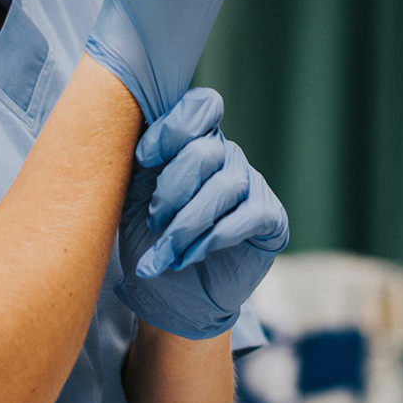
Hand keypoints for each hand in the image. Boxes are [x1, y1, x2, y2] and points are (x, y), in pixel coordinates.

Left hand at [115, 88, 287, 339]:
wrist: (169, 296)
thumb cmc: (149, 240)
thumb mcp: (133, 197)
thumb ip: (140, 163)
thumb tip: (133, 135)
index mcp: (194, 141)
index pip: (201, 106)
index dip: (172, 128)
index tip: (143, 159)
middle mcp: (226, 156)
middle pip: (206, 150)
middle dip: (172, 188)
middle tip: (153, 221)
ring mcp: (251, 185)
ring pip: (225, 186)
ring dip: (188, 223)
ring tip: (166, 251)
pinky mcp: (270, 218)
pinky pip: (249, 215)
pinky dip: (214, 237)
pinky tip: (192, 256)